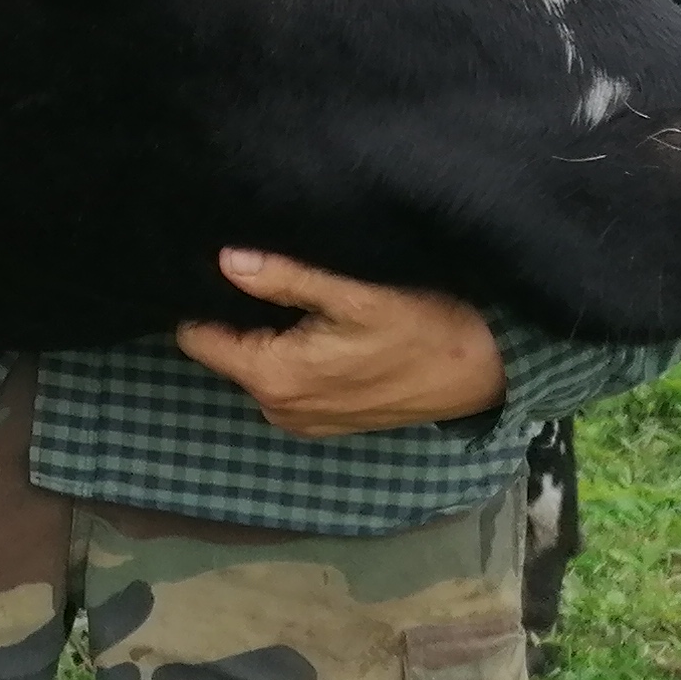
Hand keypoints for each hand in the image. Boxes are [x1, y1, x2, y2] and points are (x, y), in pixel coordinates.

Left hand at [175, 250, 505, 438]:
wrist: (482, 372)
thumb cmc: (421, 326)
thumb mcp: (353, 294)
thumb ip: (285, 278)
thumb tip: (226, 259)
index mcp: (274, 377)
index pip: (198, 339)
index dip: (204, 300)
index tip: (215, 267)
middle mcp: (277, 408)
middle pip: (227, 351)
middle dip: (238, 315)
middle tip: (263, 272)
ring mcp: (301, 419)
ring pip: (256, 365)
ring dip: (268, 334)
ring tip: (294, 296)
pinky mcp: (325, 420)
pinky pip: (285, 381)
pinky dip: (291, 355)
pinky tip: (320, 327)